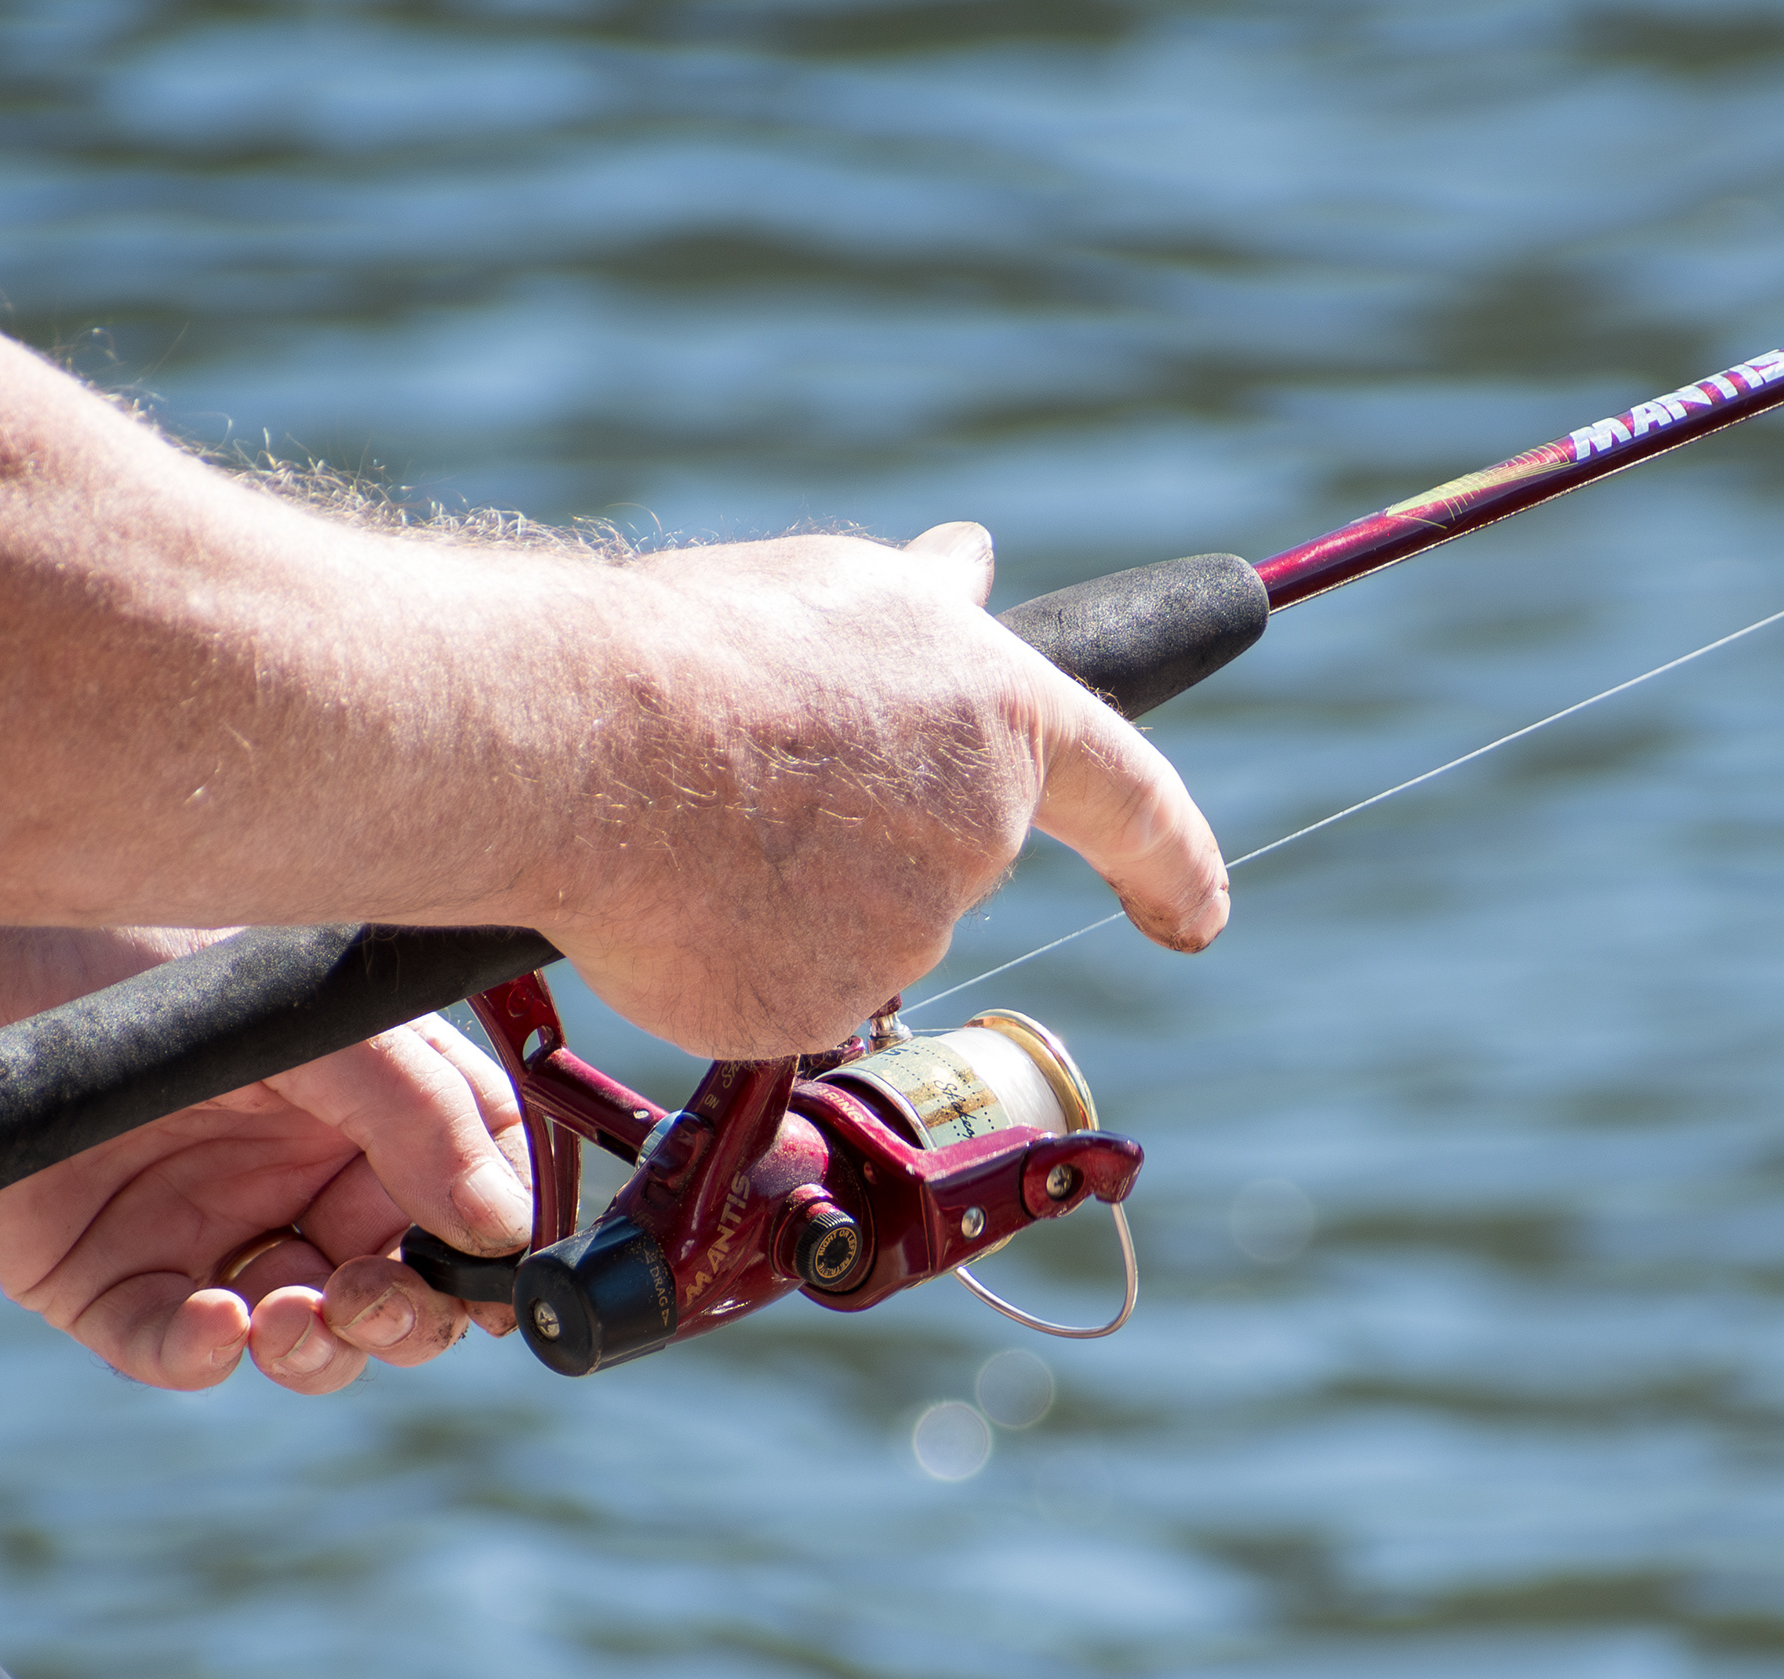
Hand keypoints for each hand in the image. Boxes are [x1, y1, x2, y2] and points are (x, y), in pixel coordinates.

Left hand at [0, 932, 532, 1394]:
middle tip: (371, 1298)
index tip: (504, 1287)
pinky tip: (212, 1325)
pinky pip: (180, 1350)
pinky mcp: (111, 1282)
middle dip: (409, 1313)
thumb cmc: (127, 949)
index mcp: (363, 1103)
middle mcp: (296, 1173)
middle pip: (402, 1286)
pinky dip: (207, 1356)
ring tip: (296, 1318)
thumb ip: (419, 1110)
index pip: (469, 1189)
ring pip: (307, 1339)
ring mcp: (206, 1233)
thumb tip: (504, 1227)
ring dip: (322, 1348)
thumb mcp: (301, 1015)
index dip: (495, 1246)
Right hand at [513, 522, 1229, 1061]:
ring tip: (696, 823)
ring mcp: (903, 936)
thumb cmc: (709, 650)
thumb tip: (972, 563)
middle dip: (868, 834)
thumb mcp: (842, 591)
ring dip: (791, 894)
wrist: (584, 746)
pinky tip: (676, 896)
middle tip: (759, 782)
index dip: (1174, 858)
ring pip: (858, 933)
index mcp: (1006, 723)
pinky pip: (785, 994)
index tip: (1198, 912)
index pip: (1133, 798)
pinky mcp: (818, 1010)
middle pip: (945, 862)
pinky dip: (734, 957)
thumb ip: (928, 610)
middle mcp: (980, 839)